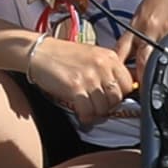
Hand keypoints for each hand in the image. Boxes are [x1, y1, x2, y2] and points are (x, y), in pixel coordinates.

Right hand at [22, 34, 139, 119]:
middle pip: (117, 97)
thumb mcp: (92, 55)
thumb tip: (122, 88)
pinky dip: (85, 116)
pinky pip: (88, 111)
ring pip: (103, 107)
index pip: (128, 83)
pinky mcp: (75, 87)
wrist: (40, 52)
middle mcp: (101, 65)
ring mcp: (89, 77)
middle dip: (108, 105)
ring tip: (88, 109)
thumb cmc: (63, 54)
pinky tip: (81, 113)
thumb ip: (107, 69)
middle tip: (98, 105)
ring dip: (96, 112)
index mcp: (109, 56)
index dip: (120, 94)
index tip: (111, 98)